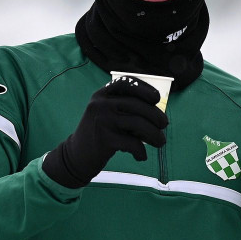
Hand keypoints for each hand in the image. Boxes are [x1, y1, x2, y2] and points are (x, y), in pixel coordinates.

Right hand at [42, 75, 167, 187]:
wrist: (76, 156)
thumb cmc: (100, 134)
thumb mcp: (108, 115)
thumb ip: (127, 110)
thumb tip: (158, 113)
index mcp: (101, 95)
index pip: (126, 83)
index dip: (144, 88)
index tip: (156, 98)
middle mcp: (100, 104)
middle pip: (137, 105)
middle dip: (156, 115)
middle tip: (164, 125)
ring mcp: (102, 120)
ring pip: (138, 124)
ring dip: (154, 134)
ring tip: (160, 142)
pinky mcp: (104, 139)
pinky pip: (133, 143)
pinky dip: (141, 151)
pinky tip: (140, 157)